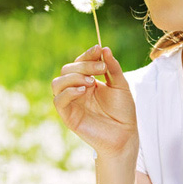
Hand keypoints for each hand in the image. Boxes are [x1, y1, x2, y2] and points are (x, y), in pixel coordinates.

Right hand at [52, 45, 137, 159]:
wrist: (125, 135)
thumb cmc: (123, 111)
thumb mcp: (121, 85)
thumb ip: (112, 68)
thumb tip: (104, 48)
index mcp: (88, 81)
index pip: (80, 62)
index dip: (87, 54)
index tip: (98, 49)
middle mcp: (76, 90)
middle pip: (67, 69)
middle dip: (83, 65)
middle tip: (100, 68)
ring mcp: (71, 102)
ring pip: (57, 83)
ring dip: (73, 77)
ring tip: (91, 82)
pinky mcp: (68, 116)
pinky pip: (58, 100)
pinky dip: (68, 92)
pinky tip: (82, 91)